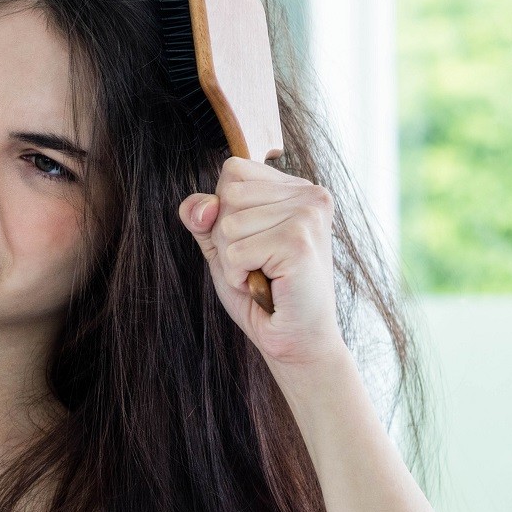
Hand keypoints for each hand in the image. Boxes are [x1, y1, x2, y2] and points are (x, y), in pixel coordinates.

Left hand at [179, 157, 347, 376]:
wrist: (296, 340)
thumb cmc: (262, 292)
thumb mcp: (223, 246)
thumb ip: (203, 217)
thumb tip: (201, 207)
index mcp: (295, 188)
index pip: (232, 171)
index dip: (223, 211)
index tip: (253, 241)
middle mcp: (309, 194)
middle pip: (227, 195)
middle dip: (227, 238)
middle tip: (258, 264)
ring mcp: (308, 215)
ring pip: (228, 225)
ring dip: (233, 261)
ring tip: (263, 275)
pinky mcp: (299, 241)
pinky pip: (235, 251)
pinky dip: (238, 276)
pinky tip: (266, 286)